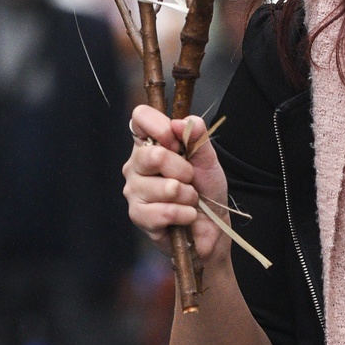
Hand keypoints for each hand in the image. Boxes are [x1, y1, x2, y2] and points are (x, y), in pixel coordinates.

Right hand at [123, 106, 230, 265]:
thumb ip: (197, 136)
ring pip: (164, 187)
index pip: (140, 118)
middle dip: (183, 170)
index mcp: (150, 144)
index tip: (177, 143)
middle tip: (189, 179)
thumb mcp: (208, 159)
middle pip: (153, 156)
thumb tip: (179, 122)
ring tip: (188, 199)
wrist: (211, 226)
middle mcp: (136, 165)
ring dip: (187, 196)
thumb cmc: (206, 189)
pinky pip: (164, 212)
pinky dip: (183, 214)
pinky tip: (185, 216)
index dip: (159, 126)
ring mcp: (133, 190)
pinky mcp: (138, 215)